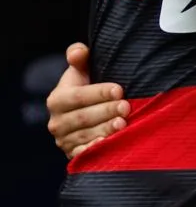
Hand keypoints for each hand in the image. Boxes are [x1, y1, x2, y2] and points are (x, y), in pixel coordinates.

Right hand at [46, 43, 129, 158]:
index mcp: (57, 99)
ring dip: (105, 129)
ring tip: (123, 123)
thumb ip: (79, 57)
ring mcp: (64, 141)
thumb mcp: (82, 70)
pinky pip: (85, 154)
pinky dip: (98, 149)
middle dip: (106, 111)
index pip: (77, 96)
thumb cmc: (87, 86)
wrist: (86, 114)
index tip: (119, 90)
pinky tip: (112, 143)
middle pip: (82, 117)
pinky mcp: (73, 155)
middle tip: (126, 107)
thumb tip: (79, 51)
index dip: (98, 93)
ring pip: (85, 136)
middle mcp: (56, 122)